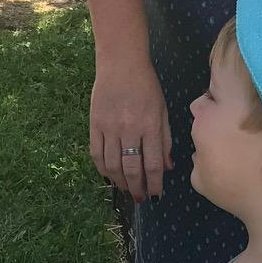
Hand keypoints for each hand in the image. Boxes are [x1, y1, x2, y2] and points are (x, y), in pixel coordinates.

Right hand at [91, 58, 172, 201]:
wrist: (121, 63)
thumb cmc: (147, 86)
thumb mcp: (163, 110)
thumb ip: (165, 139)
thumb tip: (167, 167)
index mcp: (150, 125)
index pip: (153, 163)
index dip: (154, 184)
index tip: (155, 196)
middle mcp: (130, 129)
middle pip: (131, 168)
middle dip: (136, 188)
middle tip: (139, 199)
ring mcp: (109, 127)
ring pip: (112, 165)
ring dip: (119, 182)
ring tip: (125, 190)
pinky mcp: (94, 124)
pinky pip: (96, 153)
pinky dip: (102, 168)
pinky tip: (108, 176)